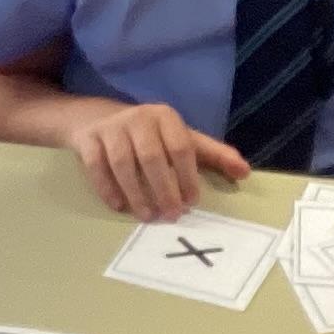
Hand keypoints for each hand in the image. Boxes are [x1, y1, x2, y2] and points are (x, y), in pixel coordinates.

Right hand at [71, 101, 246, 221]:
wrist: (96, 117)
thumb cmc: (148, 134)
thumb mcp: (181, 138)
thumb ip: (213, 155)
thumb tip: (246, 172)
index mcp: (165, 117)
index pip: (181, 147)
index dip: (187, 176)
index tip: (191, 202)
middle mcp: (138, 118)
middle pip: (152, 157)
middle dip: (163, 189)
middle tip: (171, 215)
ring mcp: (110, 128)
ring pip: (122, 163)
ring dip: (136, 193)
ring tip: (147, 216)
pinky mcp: (88, 139)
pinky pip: (96, 166)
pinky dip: (107, 188)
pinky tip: (119, 206)